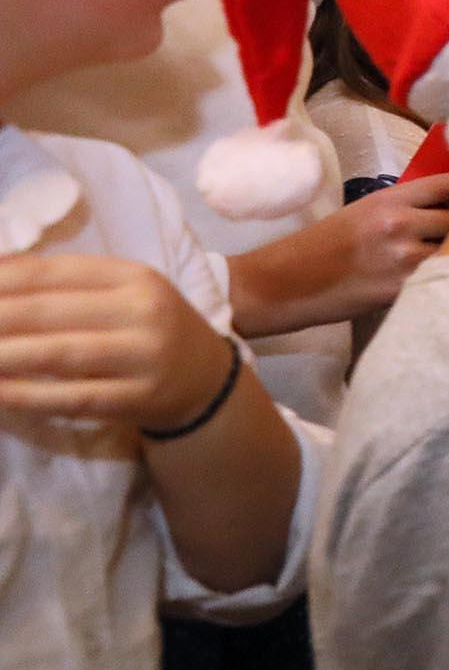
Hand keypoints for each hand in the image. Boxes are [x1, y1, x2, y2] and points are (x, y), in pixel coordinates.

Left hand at [0, 253, 237, 430]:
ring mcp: (144, 356)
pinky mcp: (139, 398)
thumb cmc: (147, 329)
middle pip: (48, 312)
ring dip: (2, 356)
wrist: (206, 380)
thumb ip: (65, 284)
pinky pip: (72, 398)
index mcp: (134, 276)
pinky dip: (26, 396)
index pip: (52, 272)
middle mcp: (143, 311)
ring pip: (57, 354)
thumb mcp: (121, 294)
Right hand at [231, 170, 448, 335]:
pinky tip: (445, 281)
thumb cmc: (322, 246)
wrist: (285, 283)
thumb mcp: (362, 212)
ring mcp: (403, 257)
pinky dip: (447, 279)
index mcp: (389, 199)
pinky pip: (439, 279)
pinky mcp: (401, 289)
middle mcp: (400, 223)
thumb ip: (404, 207)